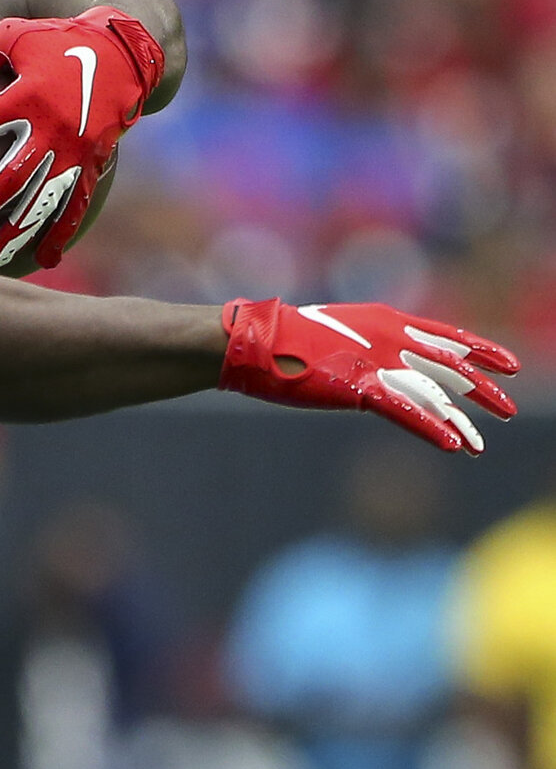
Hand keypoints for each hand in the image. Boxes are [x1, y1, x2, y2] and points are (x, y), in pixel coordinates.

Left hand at [0, 7, 164, 270]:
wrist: (128, 48)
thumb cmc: (57, 40)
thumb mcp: (12, 35)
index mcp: (28, 95)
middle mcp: (53, 127)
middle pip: (11, 176)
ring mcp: (76, 149)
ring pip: (44, 200)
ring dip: (17, 232)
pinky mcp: (93, 163)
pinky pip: (77, 204)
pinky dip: (61, 233)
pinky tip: (43, 260)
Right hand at [219, 299, 518, 452]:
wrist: (259, 340)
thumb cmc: (286, 339)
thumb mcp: (338, 337)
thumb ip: (365, 347)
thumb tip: (375, 363)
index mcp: (390, 322)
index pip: (450, 337)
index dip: (483, 351)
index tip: (509, 364)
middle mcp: (394, 339)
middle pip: (453, 367)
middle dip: (483, 391)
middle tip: (507, 410)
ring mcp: (380, 363)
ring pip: (436, 395)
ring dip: (462, 422)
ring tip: (481, 445)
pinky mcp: (362, 388)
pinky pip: (406, 412)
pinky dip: (431, 429)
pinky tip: (453, 446)